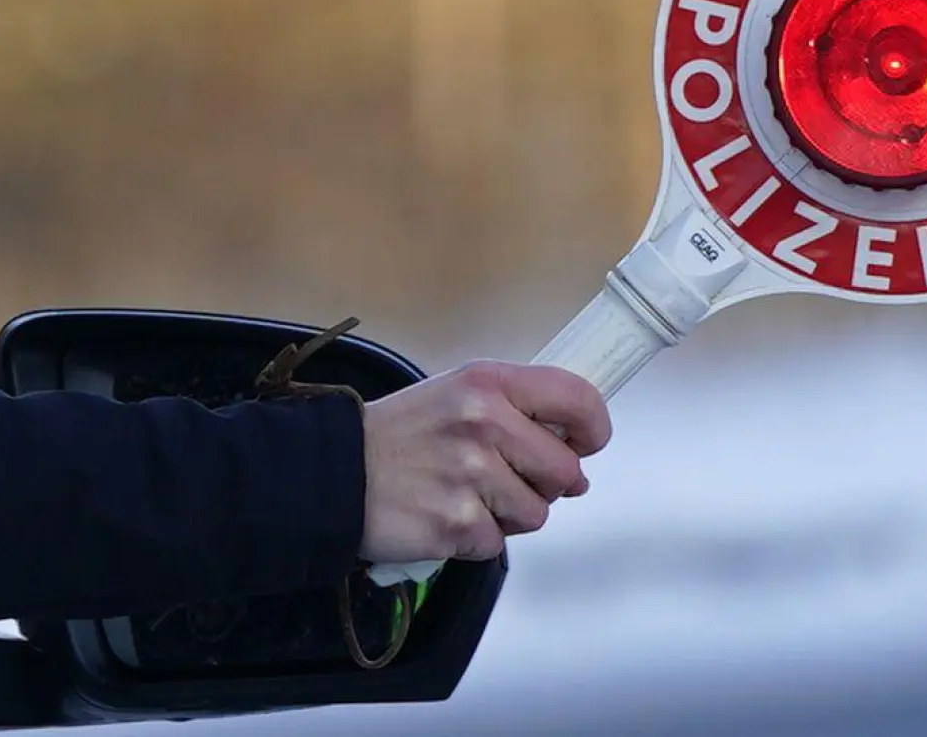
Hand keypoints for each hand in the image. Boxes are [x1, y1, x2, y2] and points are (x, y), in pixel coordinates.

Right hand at [357, 360, 611, 563]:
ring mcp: (470, 475)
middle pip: (565, 470)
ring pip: (536, 513)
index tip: (587, 444)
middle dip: (546, 484)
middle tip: (507, 480)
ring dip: (508, 515)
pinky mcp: (455, 523)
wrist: (333, 471)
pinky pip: (496, 542)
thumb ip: (515, 410)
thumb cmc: (401, 434)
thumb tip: (576, 455)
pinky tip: (443, 516)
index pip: (576, 398)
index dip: (593, 428)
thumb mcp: (456, 394)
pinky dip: (474, 538)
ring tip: (465, 496)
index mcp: (487, 383)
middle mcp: (483, 423)